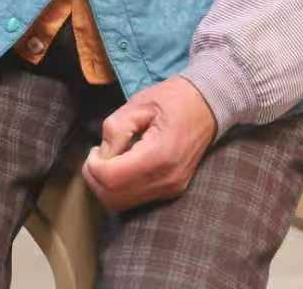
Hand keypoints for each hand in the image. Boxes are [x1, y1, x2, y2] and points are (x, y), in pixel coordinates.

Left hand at [80, 77, 217, 212]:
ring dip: (106, 187)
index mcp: (159, 155)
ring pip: (123, 204)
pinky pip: (136, 200)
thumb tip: (101, 155)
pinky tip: (122, 167)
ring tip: (108, 161)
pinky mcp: (172, 190)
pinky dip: (120, 189)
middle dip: (95, 180)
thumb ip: (116, 129)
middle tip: (95, 157)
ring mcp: (171, 188)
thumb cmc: (175, 98)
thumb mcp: (139, 103)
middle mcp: (166, 179)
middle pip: (114, 198)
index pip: (113, 179)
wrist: (209, 105)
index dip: (93, 168)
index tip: (93, 150)